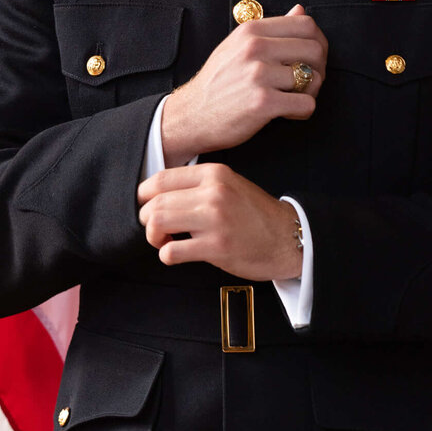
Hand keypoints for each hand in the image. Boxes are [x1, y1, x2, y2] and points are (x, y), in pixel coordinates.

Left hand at [136, 164, 302, 280]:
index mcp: (214, 174)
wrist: (287, 238)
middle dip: (147, 220)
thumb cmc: (255, 215)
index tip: (147, 207)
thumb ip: (198, 185)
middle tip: (157, 230)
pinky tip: (176, 254)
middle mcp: (213, 193)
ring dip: (153, 237)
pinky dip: (166, 255)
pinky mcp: (216, 246)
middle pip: (154, 203)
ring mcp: (214, 219)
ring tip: (165, 241)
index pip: (160, 179)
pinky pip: (171, 251)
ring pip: (157, 223)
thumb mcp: (229, 185)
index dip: (144, 196)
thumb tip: (157, 194)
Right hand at [159, 4, 326, 164]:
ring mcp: (258, 75)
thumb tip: (299, 9)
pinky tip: (288, 112)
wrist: (192, 115)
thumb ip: (270, 29)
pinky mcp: (262, 103)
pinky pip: (306, 103)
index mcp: (252, 31)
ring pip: (313, 78)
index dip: (318, 42)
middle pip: (315, 50)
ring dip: (310, 92)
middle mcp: (255, 48)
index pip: (305, 24)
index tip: (312, 58)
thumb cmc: (218, 81)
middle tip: (307, 82)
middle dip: (319, 68)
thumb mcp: (238, 46)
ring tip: (294, 98)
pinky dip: (303, 111)